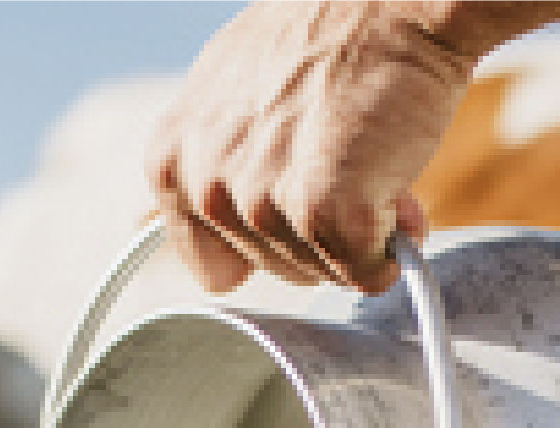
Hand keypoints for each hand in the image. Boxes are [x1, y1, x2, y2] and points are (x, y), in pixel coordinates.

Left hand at [146, 2, 559, 292]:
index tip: (295, 198)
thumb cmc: (324, 41)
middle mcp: (205, 184)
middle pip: (273, 269)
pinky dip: (390, 247)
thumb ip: (203, 164)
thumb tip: (165, 229)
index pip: (210, 264)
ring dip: (358, 233)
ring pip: (320, 269)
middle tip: (346, 162)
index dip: (268, 238)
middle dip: (318, 232)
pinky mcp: (322, 211)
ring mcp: (260, 202)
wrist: (391, 3)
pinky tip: (394, 192)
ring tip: (370, 160)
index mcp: (171, 160)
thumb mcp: (228, 93)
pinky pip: (364, 270)